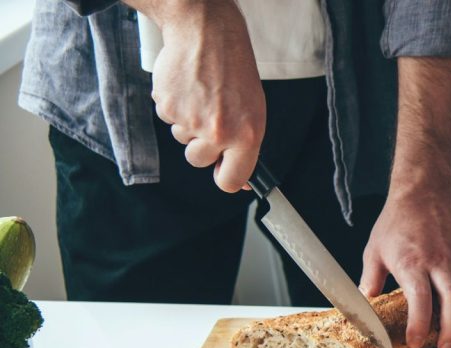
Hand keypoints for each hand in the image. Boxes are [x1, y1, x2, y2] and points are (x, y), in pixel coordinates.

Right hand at [146, 0, 264, 191]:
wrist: (207, 35)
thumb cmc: (234, 71)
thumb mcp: (254, 111)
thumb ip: (245, 146)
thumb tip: (240, 180)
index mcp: (246, 135)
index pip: (231, 180)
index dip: (224, 178)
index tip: (222, 172)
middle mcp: (218, 132)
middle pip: (198, 161)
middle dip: (202, 145)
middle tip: (212, 118)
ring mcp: (190, 121)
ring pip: (182, 139)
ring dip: (189, 124)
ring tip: (202, 96)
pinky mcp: (167, 107)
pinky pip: (168, 119)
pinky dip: (176, 106)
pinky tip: (188, 88)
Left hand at [360, 192, 450, 347]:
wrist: (422, 193)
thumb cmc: (397, 221)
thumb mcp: (374, 251)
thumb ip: (370, 281)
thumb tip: (365, 304)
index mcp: (412, 262)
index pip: (420, 299)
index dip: (419, 324)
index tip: (414, 342)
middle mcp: (438, 262)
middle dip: (450, 329)